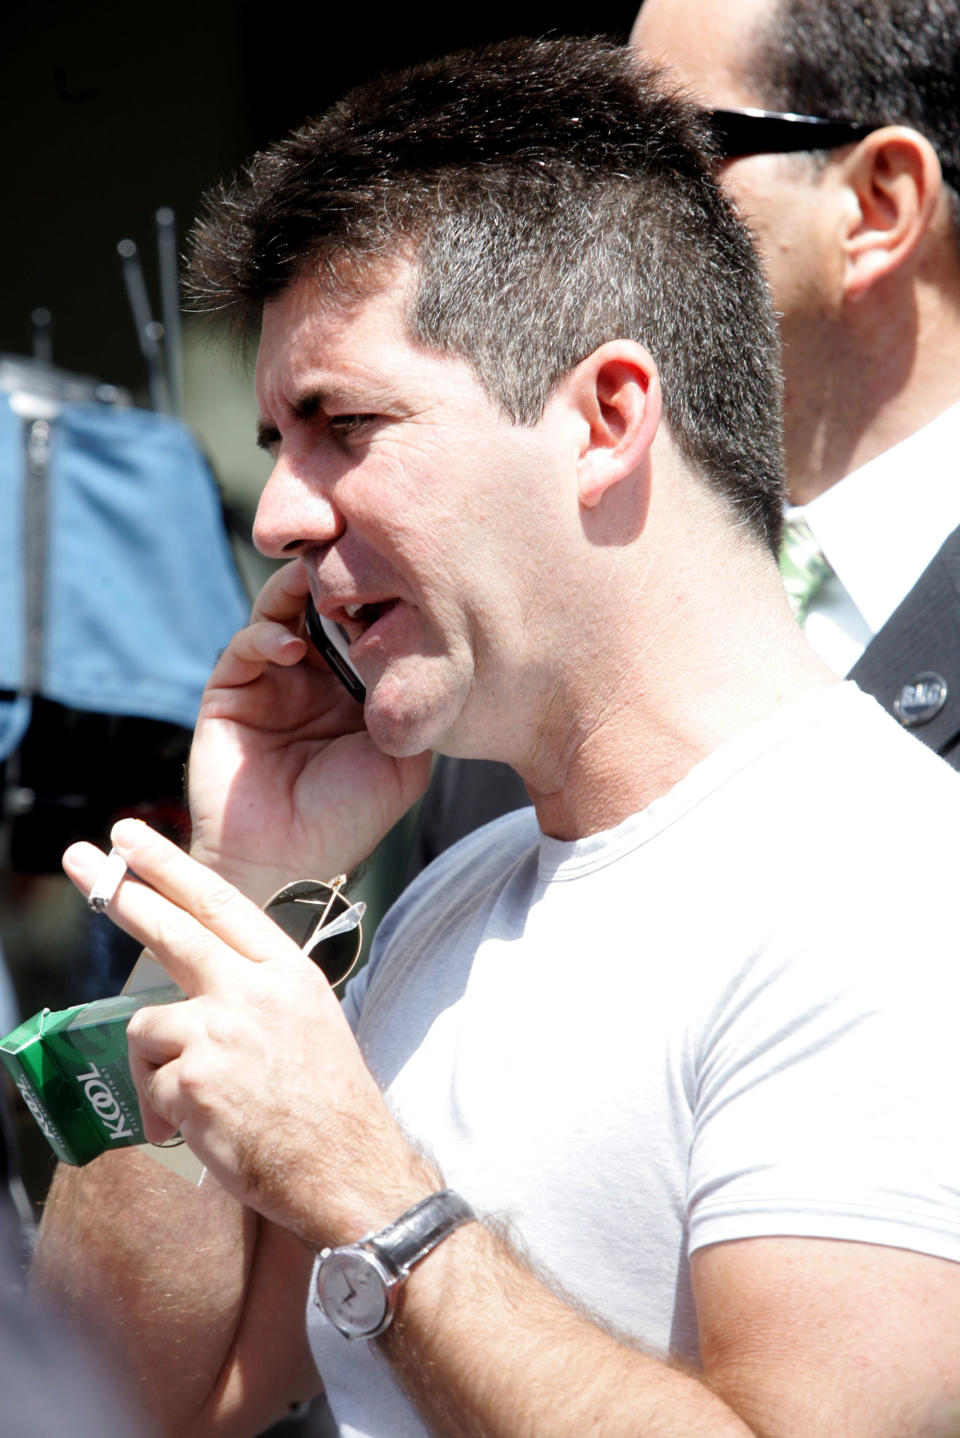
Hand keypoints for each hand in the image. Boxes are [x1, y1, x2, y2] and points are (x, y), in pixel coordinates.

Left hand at [62, 822, 436, 1241]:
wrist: (348, 1167)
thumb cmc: (328, 1105)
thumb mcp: (308, 1020)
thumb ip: (254, 989)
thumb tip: (197, 979)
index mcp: (288, 972)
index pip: (218, 902)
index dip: (168, 865)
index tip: (131, 839)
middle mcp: (254, 991)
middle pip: (171, 929)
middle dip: (121, 892)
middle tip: (82, 861)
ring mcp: (223, 1032)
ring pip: (147, 1026)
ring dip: (157, 1066)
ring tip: (198, 1100)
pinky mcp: (195, 1080)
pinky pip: (152, 1086)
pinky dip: (167, 1112)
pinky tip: (206, 1128)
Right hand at [188, 561, 430, 901]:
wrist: (291, 864)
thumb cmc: (350, 819)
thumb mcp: (405, 761)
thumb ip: (416, 708)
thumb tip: (435, 653)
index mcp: (351, 689)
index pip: (360, 624)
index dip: (375, 597)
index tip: (398, 576)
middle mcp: (309, 678)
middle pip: (318, 606)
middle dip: (334, 578)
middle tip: (355, 558)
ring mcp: (268, 683)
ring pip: (278, 612)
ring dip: (297, 591)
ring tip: (323, 588)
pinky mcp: (229, 694)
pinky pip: (244, 647)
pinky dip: (265, 635)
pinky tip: (292, 646)